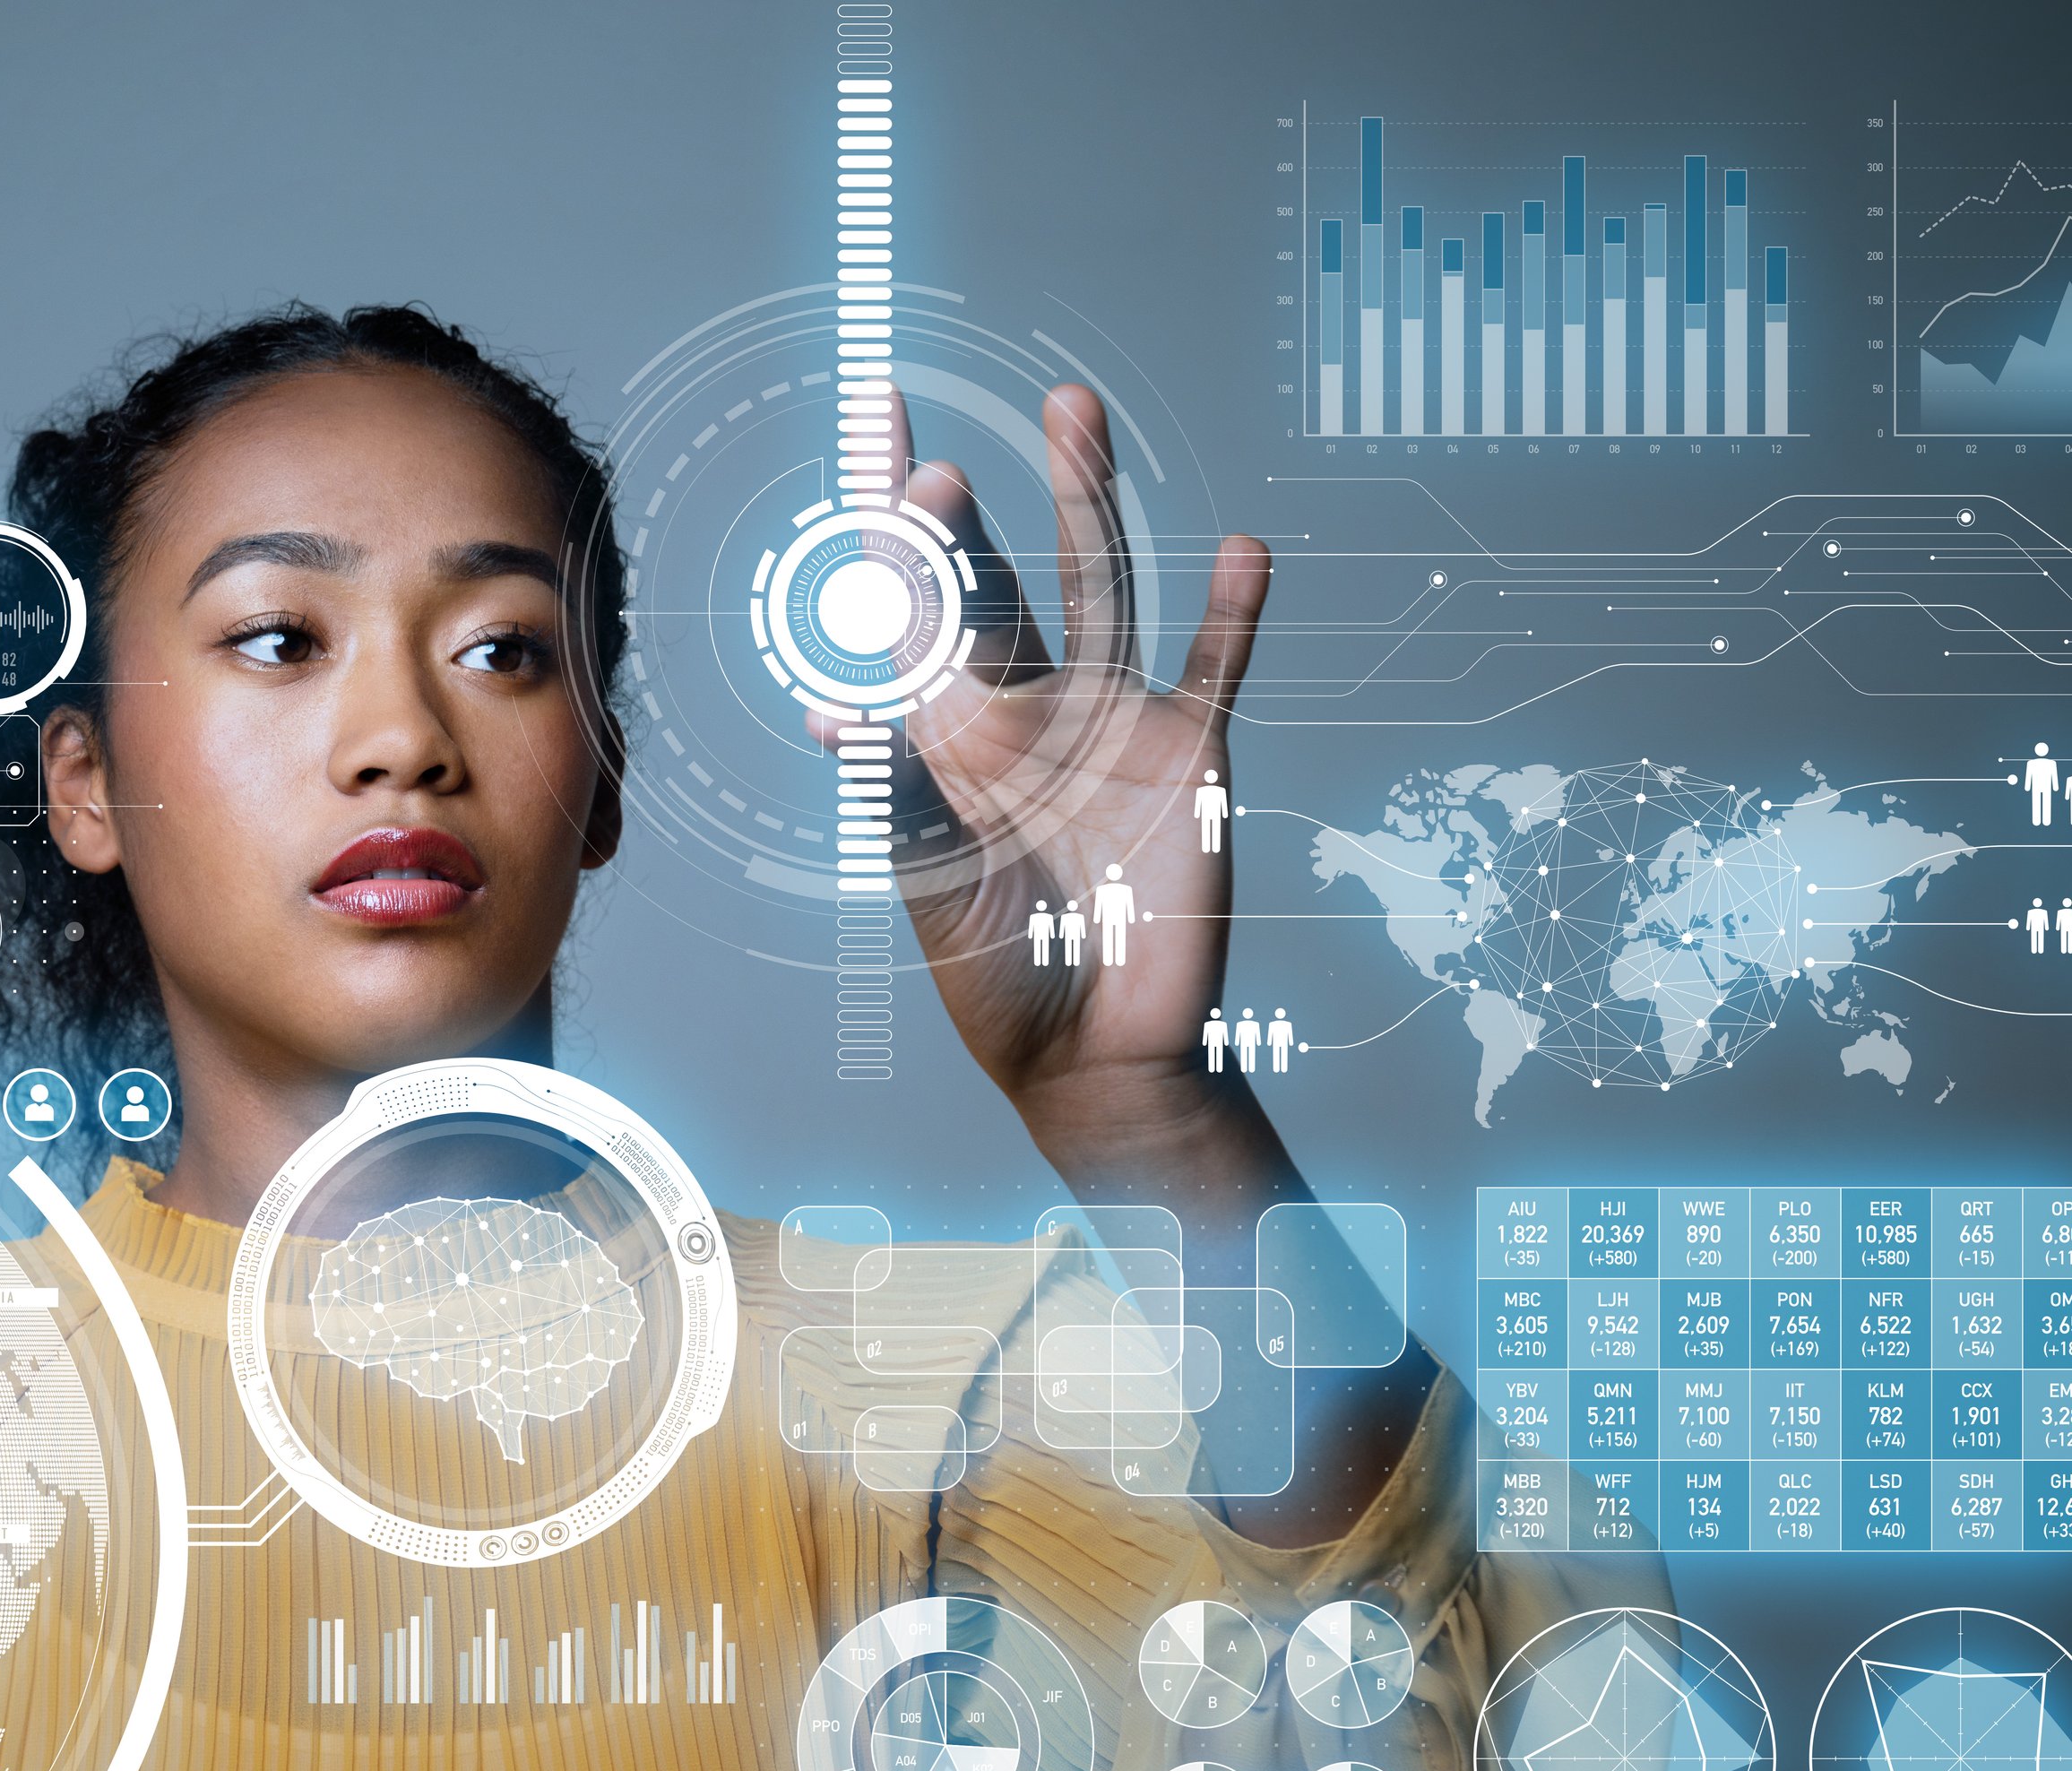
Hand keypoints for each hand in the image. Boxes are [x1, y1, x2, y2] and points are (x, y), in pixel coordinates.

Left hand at [840, 384, 1270, 1155]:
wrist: (1091, 1050)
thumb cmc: (996, 972)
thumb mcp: (933, 880)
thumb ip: (898, 794)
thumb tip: (839, 713)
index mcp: (943, 732)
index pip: (903, 610)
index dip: (882, 532)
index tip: (862, 440)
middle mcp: (1022, 704)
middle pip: (992, 578)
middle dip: (958, 520)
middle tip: (929, 465)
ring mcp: (1108, 717)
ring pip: (1097, 582)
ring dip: (1086, 498)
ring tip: (1071, 411)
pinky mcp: (1188, 751)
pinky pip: (1214, 665)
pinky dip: (1230, 611)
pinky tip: (1239, 549)